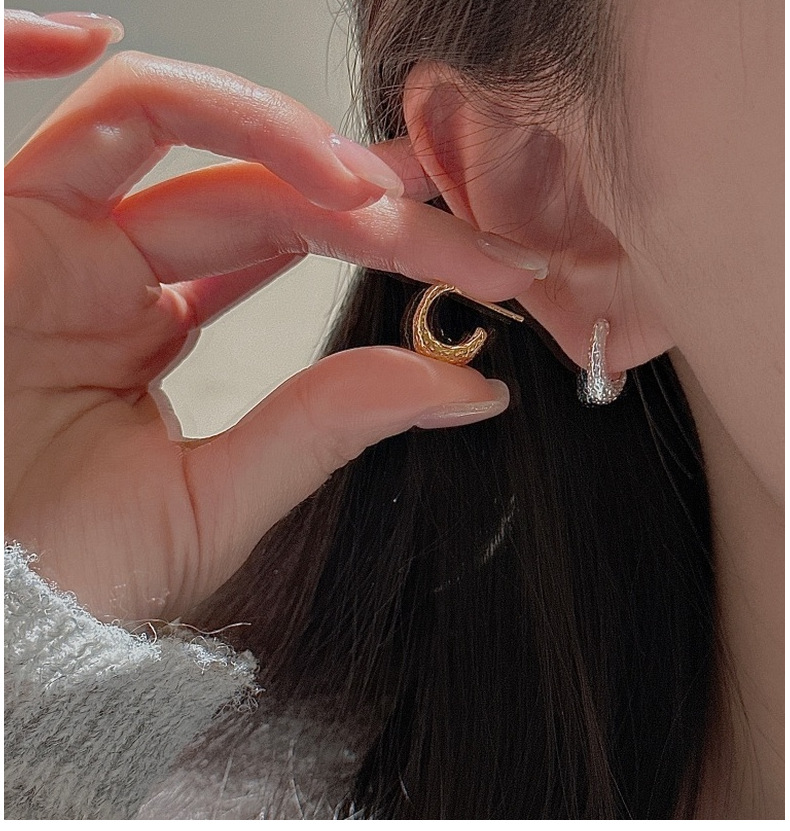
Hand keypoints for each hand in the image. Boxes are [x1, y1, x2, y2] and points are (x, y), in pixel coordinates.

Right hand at [5, 26, 538, 621]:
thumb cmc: (62, 579)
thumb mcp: (215, 500)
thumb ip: (327, 428)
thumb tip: (465, 388)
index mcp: (145, 329)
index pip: (285, 242)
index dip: (385, 240)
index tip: (480, 268)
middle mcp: (100, 268)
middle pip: (252, 185)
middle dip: (364, 196)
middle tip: (457, 225)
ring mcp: (45, 240)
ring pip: (166, 122)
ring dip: (275, 130)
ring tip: (369, 184)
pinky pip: (66, 118)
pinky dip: (46, 45)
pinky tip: (109, 37)